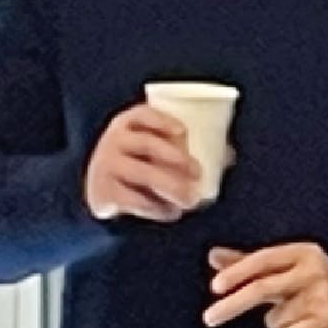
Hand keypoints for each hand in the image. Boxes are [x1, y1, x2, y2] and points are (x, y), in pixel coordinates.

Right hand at [85, 102, 203, 222]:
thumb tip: (227, 155)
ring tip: (189, 200)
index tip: (183, 132)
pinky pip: (132, 199)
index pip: (142, 115)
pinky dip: (154, 208)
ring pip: (141, 173)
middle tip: (198, 173)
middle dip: (176, 157)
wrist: (100, 190)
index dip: (162, 120)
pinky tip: (170, 213)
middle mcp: (114, 141)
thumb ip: (184, 148)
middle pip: (147, 144)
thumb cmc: (137, 163)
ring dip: (170, 186)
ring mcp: (106, 166)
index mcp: (127, 124)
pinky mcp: (104, 192)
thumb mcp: (152, 149)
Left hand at [199, 241, 327, 327]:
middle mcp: (316, 269)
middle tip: (209, 319)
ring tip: (294, 317)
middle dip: (232, 305)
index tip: (215, 287)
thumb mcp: (283, 270)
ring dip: (276, 322)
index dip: (237, 272)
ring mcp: (326, 294)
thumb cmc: (311, 285)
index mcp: (303, 252)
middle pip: (263, 288)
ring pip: (275, 318)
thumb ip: (248, 264)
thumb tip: (213, 255)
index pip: (262, 259)